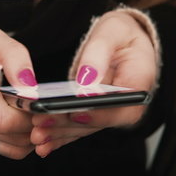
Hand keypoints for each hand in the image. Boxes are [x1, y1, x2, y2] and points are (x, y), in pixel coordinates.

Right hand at [0, 25, 37, 158]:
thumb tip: (31, 89)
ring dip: (28, 138)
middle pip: (8, 135)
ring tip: (32, 117)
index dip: (30, 118)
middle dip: (33, 127)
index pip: (4, 119)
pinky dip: (16, 142)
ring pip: (7, 148)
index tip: (42, 107)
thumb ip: (16, 59)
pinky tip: (19, 124)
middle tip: (43, 112)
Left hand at [30, 11, 157, 156]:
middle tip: (41, 124)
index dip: (98, 113)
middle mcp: (127, 104)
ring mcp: (111, 112)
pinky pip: (79, 129)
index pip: (121, 105)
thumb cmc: (120, 34)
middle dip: (69, 126)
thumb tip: (87, 79)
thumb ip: (98, 54)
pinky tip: (42, 143)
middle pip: (99, 121)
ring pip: (86, 128)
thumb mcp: (112, 32)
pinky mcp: (96, 116)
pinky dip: (60, 136)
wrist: (123, 42)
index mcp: (139, 82)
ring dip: (61, 134)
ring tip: (36, 135)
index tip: (74, 113)